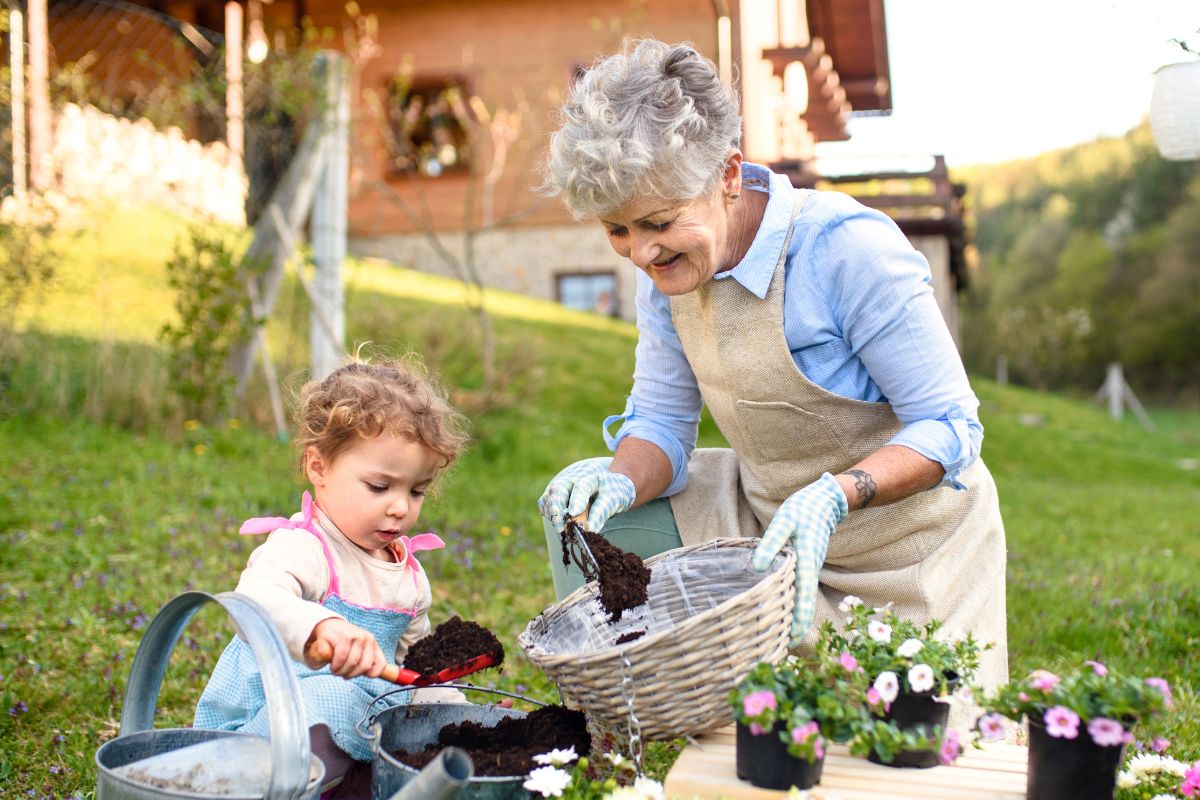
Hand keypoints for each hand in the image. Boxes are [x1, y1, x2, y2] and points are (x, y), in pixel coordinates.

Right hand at [304, 618, 387, 678]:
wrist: (328, 627)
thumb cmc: (342, 646)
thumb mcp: (357, 654)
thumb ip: (364, 663)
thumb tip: (369, 673)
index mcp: (373, 644)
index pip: (381, 665)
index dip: (369, 675)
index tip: (355, 673)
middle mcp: (367, 638)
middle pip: (365, 666)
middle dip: (351, 675)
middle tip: (342, 673)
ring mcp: (355, 635)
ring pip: (353, 662)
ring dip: (341, 671)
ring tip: (335, 670)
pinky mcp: (342, 636)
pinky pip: (341, 658)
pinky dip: (336, 666)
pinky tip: (332, 665)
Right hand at [538, 457, 635, 531]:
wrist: (606, 485)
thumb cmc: (611, 491)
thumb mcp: (614, 499)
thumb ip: (601, 512)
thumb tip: (589, 529)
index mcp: (589, 477)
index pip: (580, 488)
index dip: (576, 501)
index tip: (572, 514)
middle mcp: (570, 479)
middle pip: (557, 491)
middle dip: (557, 512)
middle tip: (562, 530)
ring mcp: (558, 487)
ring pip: (548, 500)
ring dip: (554, 518)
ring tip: (566, 532)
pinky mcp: (551, 496)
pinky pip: (545, 508)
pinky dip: (551, 518)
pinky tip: (563, 526)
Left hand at [750, 472, 847, 645]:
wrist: (825, 500)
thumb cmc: (803, 508)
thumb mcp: (784, 521)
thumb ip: (771, 543)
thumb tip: (758, 567)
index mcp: (807, 561)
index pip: (804, 596)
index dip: (799, 619)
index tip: (794, 639)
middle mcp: (810, 568)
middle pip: (804, 603)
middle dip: (796, 626)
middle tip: (783, 648)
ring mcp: (809, 567)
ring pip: (802, 597)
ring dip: (794, 616)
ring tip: (780, 637)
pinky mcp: (805, 564)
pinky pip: (800, 588)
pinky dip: (793, 602)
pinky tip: (781, 608)